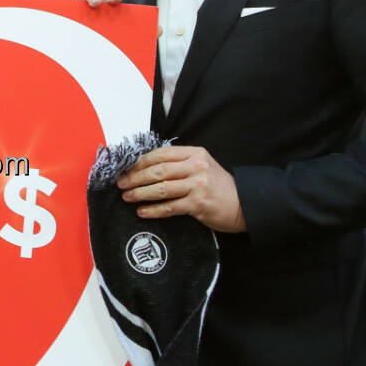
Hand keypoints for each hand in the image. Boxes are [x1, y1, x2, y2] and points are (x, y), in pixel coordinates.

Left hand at [117, 145, 245, 231]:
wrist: (244, 204)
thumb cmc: (218, 186)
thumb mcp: (201, 166)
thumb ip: (179, 164)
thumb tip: (146, 168)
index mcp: (195, 153)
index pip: (160, 154)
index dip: (140, 162)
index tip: (125, 169)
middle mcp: (196, 167)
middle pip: (158, 170)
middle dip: (135, 177)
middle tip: (121, 184)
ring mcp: (198, 185)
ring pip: (161, 188)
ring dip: (140, 193)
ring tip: (127, 197)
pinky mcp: (199, 203)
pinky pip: (170, 207)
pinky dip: (153, 210)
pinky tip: (142, 212)